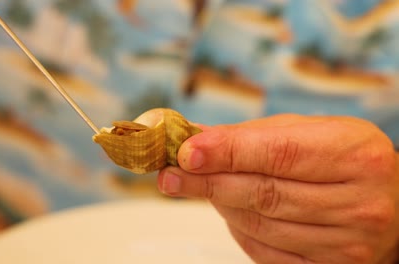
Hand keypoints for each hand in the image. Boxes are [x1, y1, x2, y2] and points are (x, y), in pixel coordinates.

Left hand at [158, 114, 398, 263]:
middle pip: (265, 193)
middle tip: (171, 174)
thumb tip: (196, 138)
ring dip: (222, 203)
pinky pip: (267, 251)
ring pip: (261, 224)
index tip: (187, 151)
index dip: (228, 152)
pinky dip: (239, 229)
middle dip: (209, 182)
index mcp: (356, 155)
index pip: (279, 153)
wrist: (391, 202)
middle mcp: (359, 202)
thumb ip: (254, 136)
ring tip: (202, 185)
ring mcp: (347, 243)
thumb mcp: (310, 132)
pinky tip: (230, 209)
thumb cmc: (344, 160)